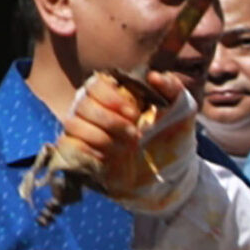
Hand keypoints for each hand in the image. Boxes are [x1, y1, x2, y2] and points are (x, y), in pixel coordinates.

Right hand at [56, 69, 198, 204]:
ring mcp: (83, 131)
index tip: (134, 113)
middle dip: (111, 121)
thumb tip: (153, 77)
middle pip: (82, 104)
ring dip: (103, 137)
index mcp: (112, 95)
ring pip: (73, 124)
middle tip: (136, 134)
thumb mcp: (181, 111)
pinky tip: (109, 157)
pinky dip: (89, 151)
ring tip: (128, 147)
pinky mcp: (79, 153)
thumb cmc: (171, 137)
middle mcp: (92, 110)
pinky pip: (68, 145)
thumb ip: (173, 88)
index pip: (95, 84)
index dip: (111, 97)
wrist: (171, 173)